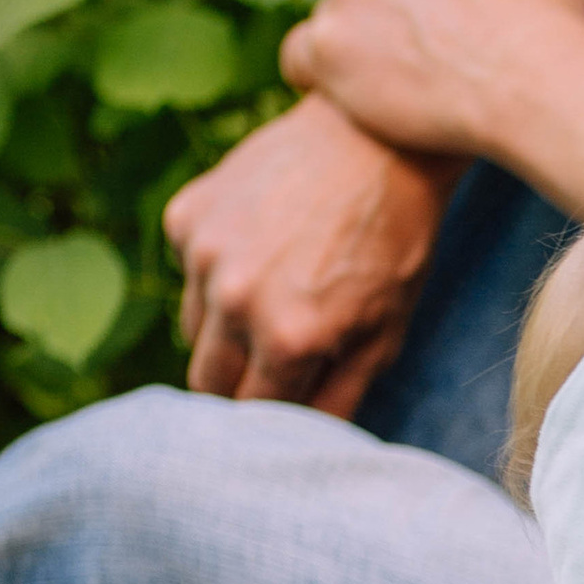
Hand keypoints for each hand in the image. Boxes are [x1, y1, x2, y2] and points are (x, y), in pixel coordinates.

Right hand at [165, 94, 455, 408]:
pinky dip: (216, 270)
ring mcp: (203, 252)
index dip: (273, 415)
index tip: (288, 407)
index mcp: (287, 338)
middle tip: (278, 362)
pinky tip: (263, 243)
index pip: (252, 415)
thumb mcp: (386, 330)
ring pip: (195, 328)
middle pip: (207, 381)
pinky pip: (188, 270)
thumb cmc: (396, 242)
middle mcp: (234, 298)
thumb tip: (307, 445)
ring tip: (280, 292)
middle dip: (240, 382)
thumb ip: (340, 395)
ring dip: (227, 326)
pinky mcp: (187, 214)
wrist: (379, 138)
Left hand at [281, 0, 583, 164]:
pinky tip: (353, 96)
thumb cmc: (549, 16)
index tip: (453, 28)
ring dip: (362, 48)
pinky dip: (317, 75)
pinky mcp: (329, 50)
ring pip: (338, 22)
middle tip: (435, 63)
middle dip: (391, 18)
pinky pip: (299, 59)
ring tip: (409, 86)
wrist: (536, 85)